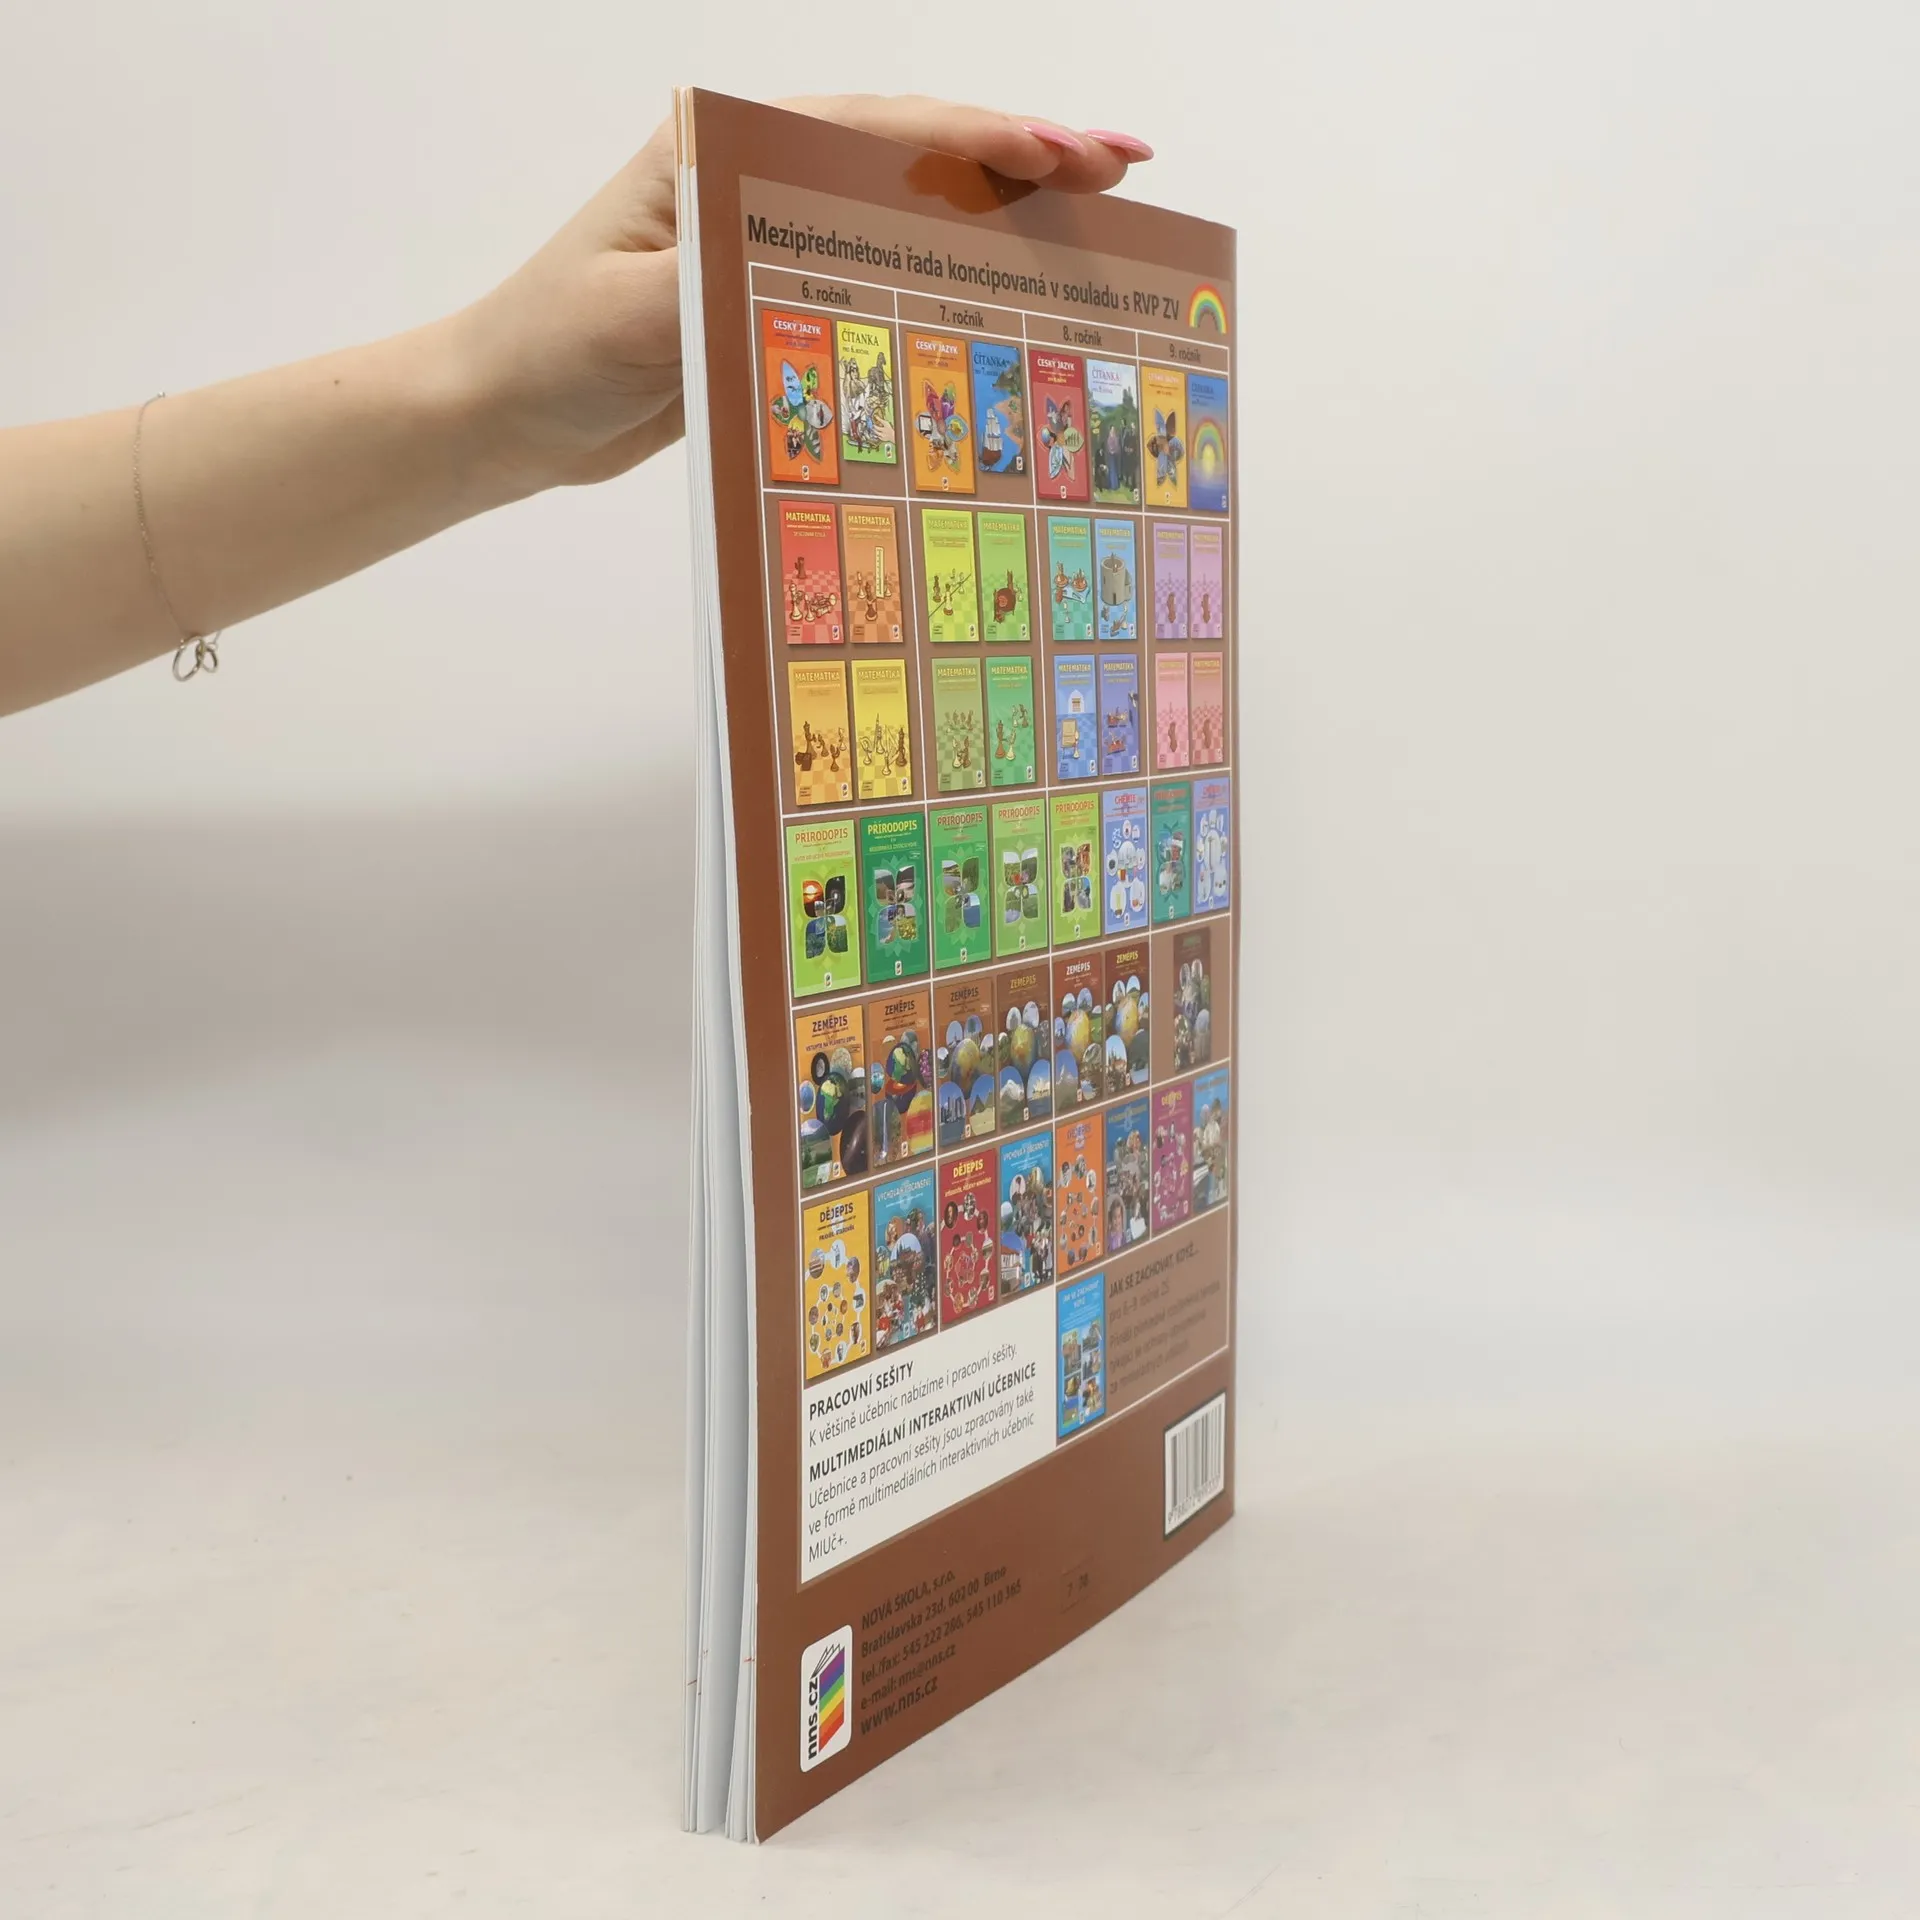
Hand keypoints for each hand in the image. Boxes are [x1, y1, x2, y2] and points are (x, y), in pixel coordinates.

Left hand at [450, 95, 1152, 495]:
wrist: (504, 413)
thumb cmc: (549, 353)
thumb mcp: (626, 319)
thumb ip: (715, 283)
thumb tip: (803, 263)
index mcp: (722, 152)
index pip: (876, 128)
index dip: (982, 135)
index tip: (1067, 150)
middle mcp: (757, 174)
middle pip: (914, 149)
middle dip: (1023, 150)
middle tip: (1126, 167)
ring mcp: (773, 230)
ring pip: (911, 203)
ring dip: (1003, 206)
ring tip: (1100, 212)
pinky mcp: (778, 291)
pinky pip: (884, 269)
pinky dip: (953, 269)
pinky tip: (1012, 286)